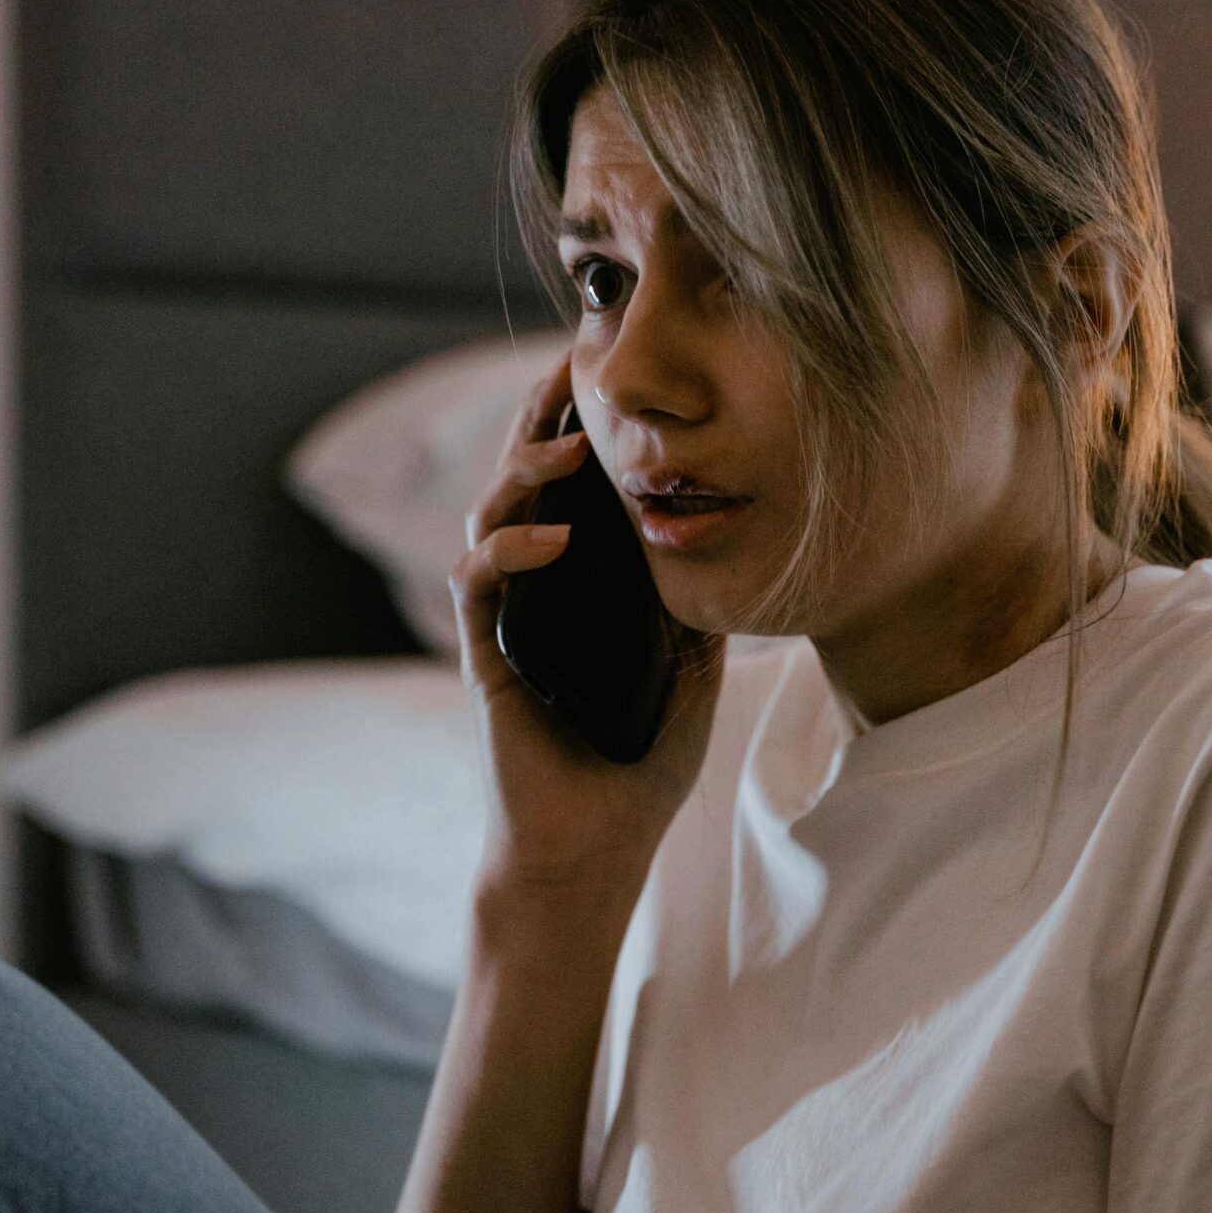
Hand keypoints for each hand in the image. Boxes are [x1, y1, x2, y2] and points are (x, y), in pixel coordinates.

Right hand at [449, 350, 726, 899]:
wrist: (592, 850)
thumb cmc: (639, 764)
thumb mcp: (692, 670)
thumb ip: (696, 604)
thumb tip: (733, 535)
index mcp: (579, 583)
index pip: (572, 484)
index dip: (581, 423)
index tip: (608, 367)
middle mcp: (534, 588)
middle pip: (522, 477)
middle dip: (541, 415)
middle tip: (570, 362)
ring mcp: (505, 617)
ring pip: (490, 514)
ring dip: (524, 471)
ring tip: (568, 446)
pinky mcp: (483, 655)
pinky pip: (478, 582)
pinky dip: (509, 547)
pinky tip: (553, 535)